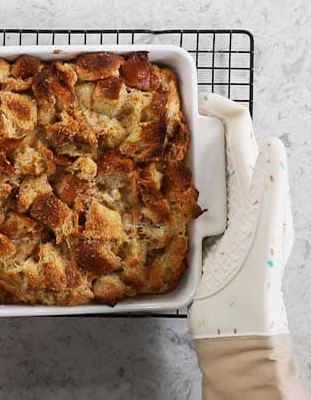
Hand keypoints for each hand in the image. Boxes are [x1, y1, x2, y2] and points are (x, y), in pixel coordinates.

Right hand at [189, 94, 291, 339]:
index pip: (246, 141)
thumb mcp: (263, 235)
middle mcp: (247, 204)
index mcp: (261, 197)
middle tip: (178, 111)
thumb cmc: (250, 288)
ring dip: (193, 151)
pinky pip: (193, 199)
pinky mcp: (206, 237)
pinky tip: (161, 181)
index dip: (227, 114)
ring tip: (168, 136)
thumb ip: (269, 190)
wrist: (237, 334)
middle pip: (229, 152)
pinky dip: (179, 182)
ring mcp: (227, 220)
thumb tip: (273, 144)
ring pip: (211, 173)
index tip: (199, 100)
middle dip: (209, 127)